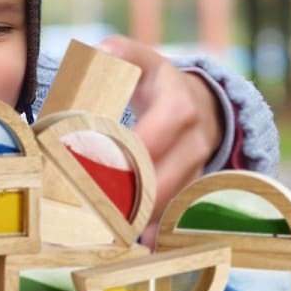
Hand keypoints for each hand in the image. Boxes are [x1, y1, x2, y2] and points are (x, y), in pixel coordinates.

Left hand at [98, 36, 223, 246]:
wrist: (201, 100)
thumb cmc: (156, 81)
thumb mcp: (142, 59)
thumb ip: (119, 51)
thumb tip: (100, 51)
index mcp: (178, 105)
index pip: (153, 135)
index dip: (122, 154)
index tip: (89, 167)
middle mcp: (195, 139)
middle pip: (162, 176)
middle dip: (127, 194)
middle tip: (88, 207)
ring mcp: (199, 165)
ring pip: (170, 198)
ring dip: (138, 216)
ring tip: (101, 228)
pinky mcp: (196, 184)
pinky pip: (175, 209)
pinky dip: (152, 226)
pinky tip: (128, 239)